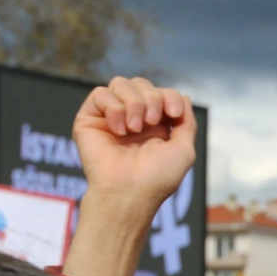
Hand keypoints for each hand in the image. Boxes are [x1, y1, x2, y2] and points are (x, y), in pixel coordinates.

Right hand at [74, 77, 196, 213]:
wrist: (130, 191)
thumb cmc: (157, 177)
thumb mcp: (183, 149)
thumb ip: (186, 122)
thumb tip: (184, 97)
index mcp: (155, 124)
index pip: (162, 93)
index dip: (170, 96)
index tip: (174, 114)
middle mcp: (132, 117)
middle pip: (142, 84)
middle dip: (152, 98)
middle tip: (152, 122)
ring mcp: (111, 116)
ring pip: (121, 83)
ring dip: (134, 102)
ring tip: (134, 128)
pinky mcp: (90, 118)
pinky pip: (100, 93)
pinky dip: (114, 108)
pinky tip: (119, 131)